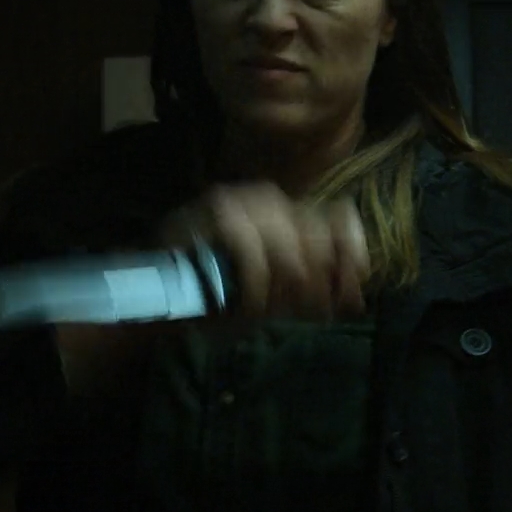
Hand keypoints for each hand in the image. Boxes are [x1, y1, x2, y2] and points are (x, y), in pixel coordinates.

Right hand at [54, 183, 371, 397]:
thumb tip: (356, 296)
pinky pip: (246, 242)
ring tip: (271, 310)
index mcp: (286, 215)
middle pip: (312, 227)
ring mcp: (233, 199)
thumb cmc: (216, 305)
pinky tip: (247, 305)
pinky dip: (253, 280)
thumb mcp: (276, 303)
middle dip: (315, 276)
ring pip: (279, 230)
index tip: (350, 294)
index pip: (337, 219)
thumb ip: (313, 293)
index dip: (350, 254)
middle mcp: (265, 199)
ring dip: (281, 277)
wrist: (154, 307)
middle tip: (306, 312)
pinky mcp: (207, 212)